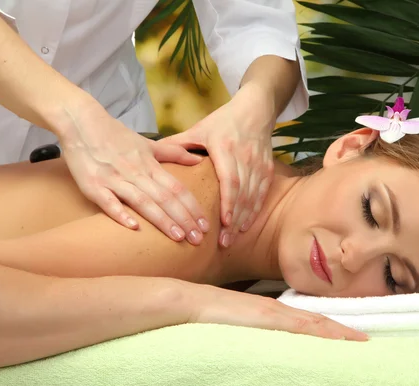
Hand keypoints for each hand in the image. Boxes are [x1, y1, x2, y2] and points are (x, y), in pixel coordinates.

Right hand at [56, 104, 209, 244]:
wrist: (81, 121)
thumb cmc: (115, 136)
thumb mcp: (147, 143)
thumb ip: (174, 153)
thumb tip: (198, 160)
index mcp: (149, 165)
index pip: (177, 188)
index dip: (192, 207)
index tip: (205, 224)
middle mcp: (135, 172)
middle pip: (165, 198)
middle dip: (183, 219)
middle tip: (198, 239)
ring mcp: (114, 179)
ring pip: (143, 201)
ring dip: (162, 220)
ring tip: (178, 237)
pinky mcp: (92, 185)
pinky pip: (108, 201)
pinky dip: (120, 213)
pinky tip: (134, 227)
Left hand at [161, 83, 276, 247]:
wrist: (255, 109)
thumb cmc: (223, 120)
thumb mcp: (199, 128)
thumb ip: (177, 144)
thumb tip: (150, 156)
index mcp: (225, 147)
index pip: (230, 180)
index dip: (228, 202)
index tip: (224, 222)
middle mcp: (245, 157)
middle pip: (242, 193)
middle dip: (234, 219)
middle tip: (224, 242)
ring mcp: (258, 163)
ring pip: (253, 196)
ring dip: (244, 218)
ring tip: (233, 238)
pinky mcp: (267, 167)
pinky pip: (263, 193)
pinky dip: (255, 210)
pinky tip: (246, 225)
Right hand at [188, 284, 368, 341]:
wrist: (188, 303)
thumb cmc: (206, 316)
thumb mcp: (234, 328)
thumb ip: (249, 333)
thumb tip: (258, 346)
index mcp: (270, 313)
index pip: (305, 321)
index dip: (328, 328)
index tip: (348, 336)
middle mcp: (276, 311)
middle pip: (315, 320)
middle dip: (340, 330)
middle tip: (364, 340)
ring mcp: (272, 313)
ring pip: (312, 323)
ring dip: (336, 331)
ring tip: (358, 339)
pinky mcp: (266, 318)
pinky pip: (299, 326)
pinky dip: (320, 331)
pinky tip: (334, 337)